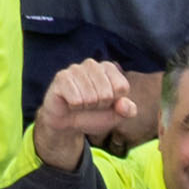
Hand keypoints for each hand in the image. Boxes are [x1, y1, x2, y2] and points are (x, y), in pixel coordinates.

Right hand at [35, 60, 149, 163]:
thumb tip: (124, 104)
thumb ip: (128, 110)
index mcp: (109, 68)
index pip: (122, 87)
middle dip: (99, 105)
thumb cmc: (94, 115)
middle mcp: (92, 64)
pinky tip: (69, 103)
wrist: (68, 123)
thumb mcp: (116, 116)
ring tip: (80, 103)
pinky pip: (76, 99)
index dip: (115, 101)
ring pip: (90, 97)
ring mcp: (75, 69)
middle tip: (91, 104)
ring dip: (86, 107)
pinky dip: (74, 107)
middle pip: (106, 94)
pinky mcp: (61, 77)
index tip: (106, 102)